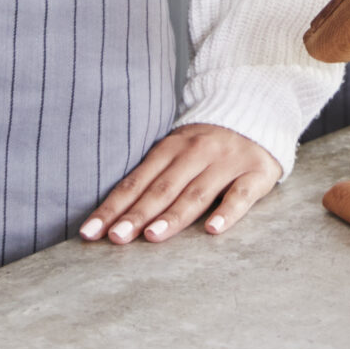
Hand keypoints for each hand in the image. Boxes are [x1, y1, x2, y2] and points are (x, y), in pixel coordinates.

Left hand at [81, 123, 279, 245]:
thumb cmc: (209, 143)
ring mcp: (227, 162)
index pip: (136, 182)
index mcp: (171, 147)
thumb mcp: (178, 149)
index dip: (112, 207)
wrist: (259, 110)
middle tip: (115, 238)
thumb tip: (113, 215)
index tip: (90, 232)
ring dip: (173, 216)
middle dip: (136, 215)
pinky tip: (212, 230)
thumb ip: (153, 177)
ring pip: (196, 193)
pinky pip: (240, 195)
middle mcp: (197, 153)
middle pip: (162, 189)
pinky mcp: (256, 172)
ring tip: (152, 236)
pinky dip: (227, 212)